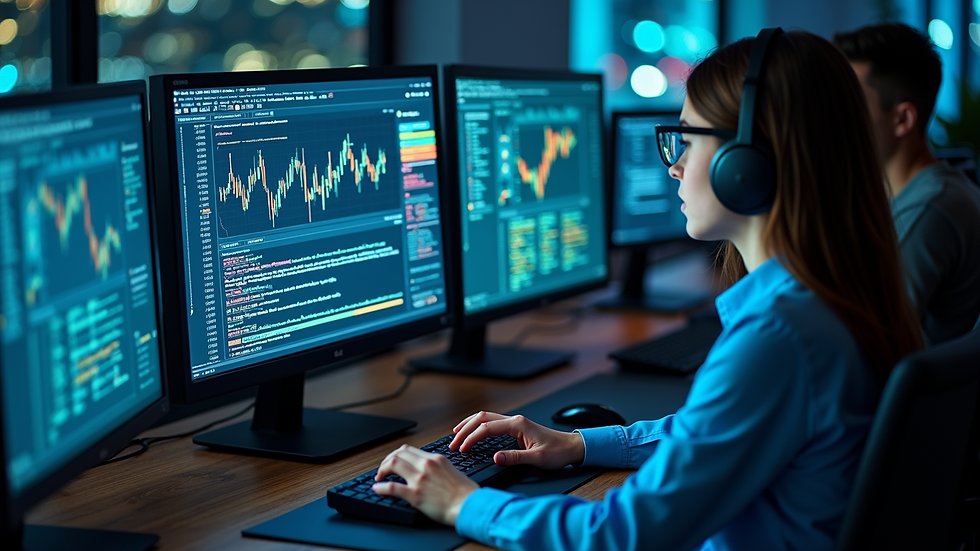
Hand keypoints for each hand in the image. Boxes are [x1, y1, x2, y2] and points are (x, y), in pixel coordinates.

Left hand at [372, 445, 478, 525]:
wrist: (469, 505)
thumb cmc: (465, 492)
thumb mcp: (453, 471)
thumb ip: (438, 468)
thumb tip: (429, 471)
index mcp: (435, 459)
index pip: (409, 450)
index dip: (397, 455)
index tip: (393, 461)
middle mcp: (426, 465)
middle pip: (399, 454)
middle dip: (387, 460)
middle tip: (383, 469)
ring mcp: (419, 479)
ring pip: (393, 464)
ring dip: (382, 470)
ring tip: (379, 477)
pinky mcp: (415, 494)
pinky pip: (392, 487)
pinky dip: (381, 487)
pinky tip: (377, 488)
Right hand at [449, 411, 584, 470]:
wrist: (572, 447)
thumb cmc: (558, 452)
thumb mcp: (537, 459)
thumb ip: (515, 458)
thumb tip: (496, 458)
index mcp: (518, 424)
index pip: (487, 428)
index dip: (472, 438)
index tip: (462, 448)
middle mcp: (515, 420)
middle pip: (483, 418)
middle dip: (465, 429)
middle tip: (453, 442)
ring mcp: (515, 423)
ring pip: (486, 418)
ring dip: (470, 425)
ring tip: (456, 434)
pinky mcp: (515, 428)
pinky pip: (492, 423)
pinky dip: (479, 427)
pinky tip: (473, 433)